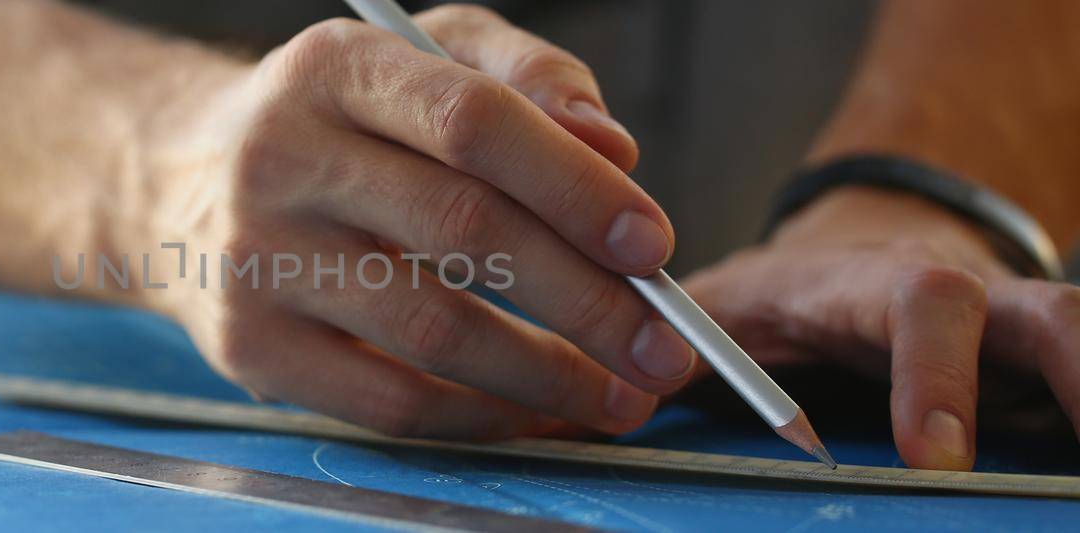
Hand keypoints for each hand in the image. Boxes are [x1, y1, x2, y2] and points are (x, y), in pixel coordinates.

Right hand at [161, 5, 696, 439]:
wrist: (178, 184)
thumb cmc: (334, 122)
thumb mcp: (418, 56)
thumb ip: (524, 78)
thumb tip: (614, 150)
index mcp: (334, 68)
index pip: (471, 121)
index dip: (574, 187)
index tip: (654, 246)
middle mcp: (282, 157)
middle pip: (463, 230)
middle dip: (588, 300)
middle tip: (667, 347)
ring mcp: (257, 260)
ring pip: (432, 330)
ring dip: (549, 375)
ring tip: (622, 395)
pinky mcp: (248, 347)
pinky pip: (388, 402)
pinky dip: (483, 417)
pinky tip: (538, 412)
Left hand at [683, 186, 1079, 469]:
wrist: (854, 250)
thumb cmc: (778, 295)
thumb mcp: (713, 313)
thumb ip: (652, 361)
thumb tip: (566, 423)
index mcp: (871, 288)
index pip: (920, 306)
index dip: (934, 375)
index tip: (934, 456)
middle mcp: (964, 301)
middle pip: (1044, 316)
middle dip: (1075, 371)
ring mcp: (1011, 334)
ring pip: (1075, 337)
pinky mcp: (1034, 367)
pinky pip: (1075, 382)